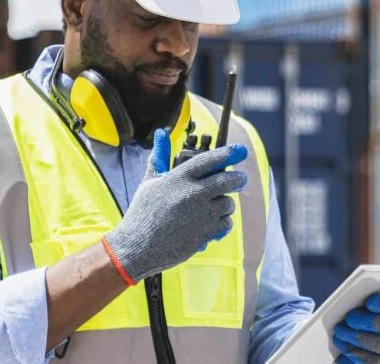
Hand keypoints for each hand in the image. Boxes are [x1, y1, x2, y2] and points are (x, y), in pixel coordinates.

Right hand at [104, 128, 246, 282]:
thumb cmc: (142, 213)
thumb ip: (159, 157)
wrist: (138, 247)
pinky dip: (223, 223)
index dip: (227, 152)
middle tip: (240, 179)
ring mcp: (201, 213)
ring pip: (228, 203)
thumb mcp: (149, 182)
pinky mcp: (206, 232)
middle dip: (238, 179)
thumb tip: (161, 133)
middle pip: (228, 180)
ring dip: (226, 204)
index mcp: (179, 178)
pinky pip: (226, 223)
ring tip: (216, 207)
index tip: (239, 149)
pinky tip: (214, 223)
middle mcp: (193, 193)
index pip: (209, 159)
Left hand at [333, 293, 379, 363]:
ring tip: (340, 330)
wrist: (359, 347)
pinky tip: (341, 342)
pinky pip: (372, 360)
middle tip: (350, 318)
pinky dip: (353, 350)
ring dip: (358, 337)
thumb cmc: (361, 323)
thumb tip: (353, 302)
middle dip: (370, 321)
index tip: (369, 302)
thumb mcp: (364, 309)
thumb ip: (363, 303)